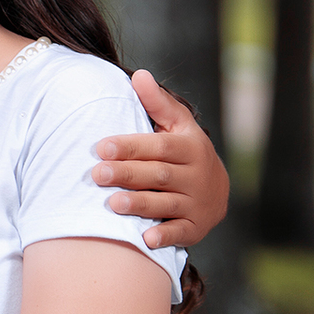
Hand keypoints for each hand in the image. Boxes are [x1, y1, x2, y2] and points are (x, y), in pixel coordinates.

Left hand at [92, 71, 229, 249]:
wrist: (216, 192)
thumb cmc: (185, 152)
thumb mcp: (179, 125)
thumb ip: (158, 103)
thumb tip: (139, 75)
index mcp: (189, 147)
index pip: (158, 146)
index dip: (130, 147)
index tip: (101, 147)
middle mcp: (195, 176)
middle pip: (158, 175)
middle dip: (127, 174)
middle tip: (97, 174)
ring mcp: (196, 203)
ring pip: (167, 203)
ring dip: (140, 204)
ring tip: (112, 203)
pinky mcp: (195, 228)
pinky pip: (181, 233)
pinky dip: (165, 236)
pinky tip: (146, 239)